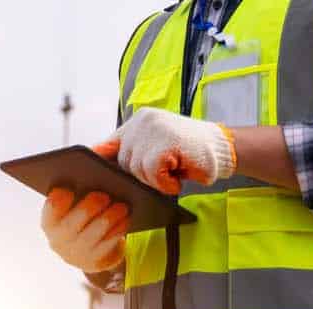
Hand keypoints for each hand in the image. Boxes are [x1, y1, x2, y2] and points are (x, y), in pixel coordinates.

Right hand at [41, 188, 128, 272]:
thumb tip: (94, 181)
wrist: (84, 252)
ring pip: (93, 235)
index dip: (57, 200)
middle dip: (88, 209)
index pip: (51, 209)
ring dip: (108, 219)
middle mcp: (59, 240)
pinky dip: (117, 230)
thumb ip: (76, 196)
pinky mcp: (95, 261)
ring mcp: (77, 253)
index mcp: (50, 222)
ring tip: (121, 207)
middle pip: (72, 224)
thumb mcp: (72, 210)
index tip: (68, 190)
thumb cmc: (79, 220)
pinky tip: (125, 220)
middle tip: (104, 196)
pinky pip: (107, 244)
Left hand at [91, 107, 236, 194]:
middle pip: (124, 162)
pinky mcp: (166, 143)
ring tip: (175, 170)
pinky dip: (166, 182)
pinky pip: (153, 174)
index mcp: (139, 121)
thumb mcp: (156, 147)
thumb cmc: (189, 153)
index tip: (88, 166)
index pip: (110, 142)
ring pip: (137, 169)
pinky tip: (179, 175)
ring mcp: (155, 130)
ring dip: (157, 179)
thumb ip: (131, 151)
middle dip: (142, 175)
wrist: (224, 149)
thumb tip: (97, 156)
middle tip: (166, 170)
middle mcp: (143, 121)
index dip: (100, 157)